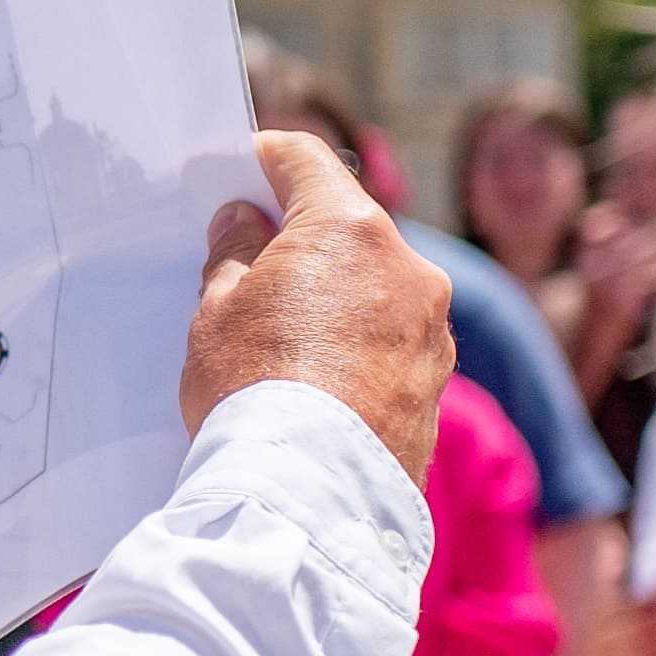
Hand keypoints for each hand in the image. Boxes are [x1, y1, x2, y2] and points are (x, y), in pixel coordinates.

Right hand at [183, 128, 455, 481]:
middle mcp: (409, 267)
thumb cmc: (254, 390)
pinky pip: (393, 342)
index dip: (266, 159)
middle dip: (303, 237)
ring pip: (377, 287)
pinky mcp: (437, 383)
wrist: (308, 496)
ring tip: (284, 336)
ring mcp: (432, 329)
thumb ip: (235, 252)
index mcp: (351, 229)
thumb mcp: (218, 309)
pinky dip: (360, 345)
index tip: (241, 170)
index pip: (306, 162)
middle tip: (252, 261)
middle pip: (348, 227)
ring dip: (337, 296)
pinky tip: (319, 378)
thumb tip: (247, 224)